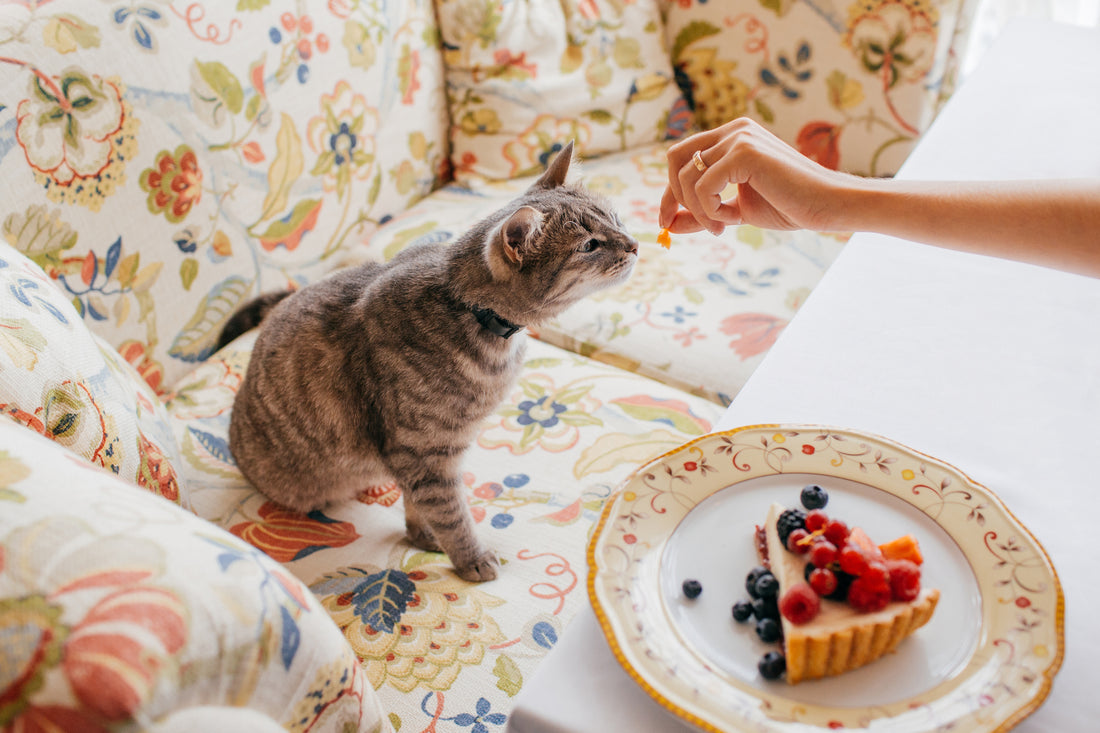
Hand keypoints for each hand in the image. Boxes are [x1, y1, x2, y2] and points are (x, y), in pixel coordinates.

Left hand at [659, 117, 850, 235]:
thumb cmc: (787, 206)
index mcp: (731, 136)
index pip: (682, 157)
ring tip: (722, 225)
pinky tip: (733, 219)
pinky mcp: (745, 152)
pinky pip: (703, 186)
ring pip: (687, 176)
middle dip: (672, 196)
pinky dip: (710, 211)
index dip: (669, 192)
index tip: (665, 222)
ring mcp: (739, 137)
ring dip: (698, 210)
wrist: (826, 205)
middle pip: (675, 158)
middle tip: (683, 224)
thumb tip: (667, 225)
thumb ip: (701, 213)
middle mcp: (733, 129)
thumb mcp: (733, 211)